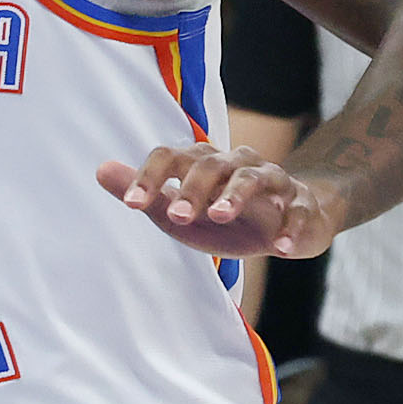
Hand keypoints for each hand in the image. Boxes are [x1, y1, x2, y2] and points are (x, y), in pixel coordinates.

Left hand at [100, 140, 340, 257]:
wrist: (284, 227)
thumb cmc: (222, 218)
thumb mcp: (179, 212)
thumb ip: (145, 194)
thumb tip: (101, 169)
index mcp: (202, 162)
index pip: (170, 156)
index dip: (150, 176)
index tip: (132, 204)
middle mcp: (236, 162)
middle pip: (210, 164)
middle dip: (192, 189)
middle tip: (177, 216)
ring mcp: (272, 179)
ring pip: (252, 178)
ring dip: (234, 196)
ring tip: (219, 216)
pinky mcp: (301, 204)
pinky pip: (299, 211)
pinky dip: (290, 226)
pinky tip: (279, 247)